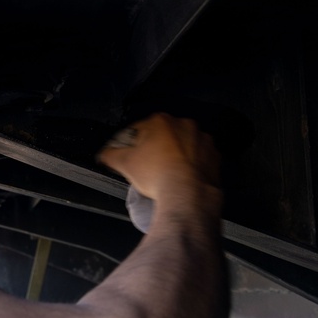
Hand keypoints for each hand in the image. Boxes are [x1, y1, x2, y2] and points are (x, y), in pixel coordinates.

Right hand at [97, 113, 219, 201]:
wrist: (187, 195)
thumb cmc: (156, 175)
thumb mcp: (124, 164)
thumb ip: (109, 155)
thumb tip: (102, 155)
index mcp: (160, 121)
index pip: (137, 129)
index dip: (129, 144)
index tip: (127, 156)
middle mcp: (183, 125)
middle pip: (162, 136)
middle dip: (154, 148)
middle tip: (146, 166)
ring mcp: (202, 140)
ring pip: (182, 145)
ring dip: (174, 155)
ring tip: (165, 173)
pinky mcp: (214, 156)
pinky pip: (198, 157)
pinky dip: (191, 165)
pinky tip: (182, 177)